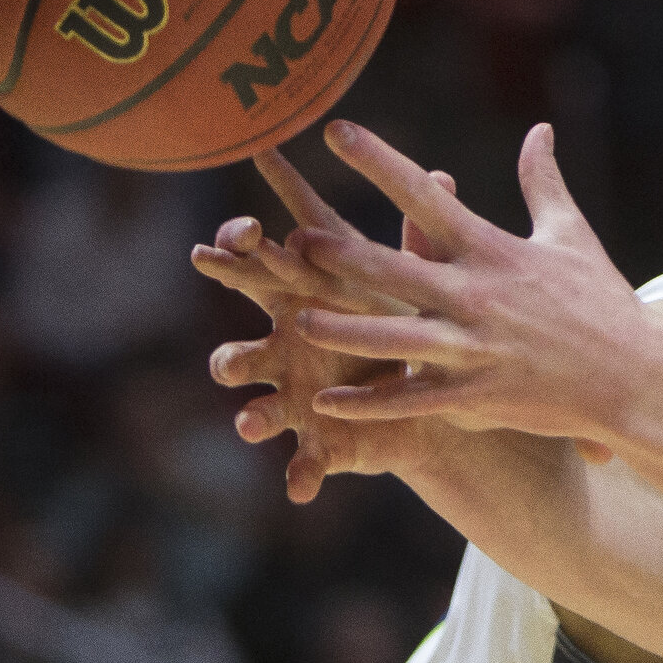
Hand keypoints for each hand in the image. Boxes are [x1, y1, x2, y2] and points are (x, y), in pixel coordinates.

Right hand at [192, 147, 448, 502]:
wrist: (426, 397)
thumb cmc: (404, 324)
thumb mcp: (410, 282)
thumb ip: (416, 237)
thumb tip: (441, 174)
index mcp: (304, 308)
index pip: (264, 271)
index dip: (247, 249)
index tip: (245, 230)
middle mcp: (285, 356)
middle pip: (242, 345)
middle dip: (229, 348)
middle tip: (221, 344)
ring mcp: (296, 403)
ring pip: (258, 408)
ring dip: (251, 414)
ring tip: (249, 422)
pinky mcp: (320, 443)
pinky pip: (305, 462)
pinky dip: (303, 474)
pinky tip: (303, 488)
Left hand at [276, 120, 651, 457]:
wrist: (636, 376)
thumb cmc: (603, 303)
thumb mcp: (572, 236)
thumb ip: (543, 182)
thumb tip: (539, 129)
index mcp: (495, 252)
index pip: (426, 198)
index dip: (379, 162)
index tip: (337, 131)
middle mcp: (479, 297)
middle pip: (397, 269)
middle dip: (345, 254)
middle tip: (298, 238)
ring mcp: (477, 349)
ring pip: (398, 338)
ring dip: (346, 329)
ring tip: (298, 318)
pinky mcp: (479, 395)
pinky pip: (414, 401)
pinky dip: (371, 403)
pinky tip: (327, 404)